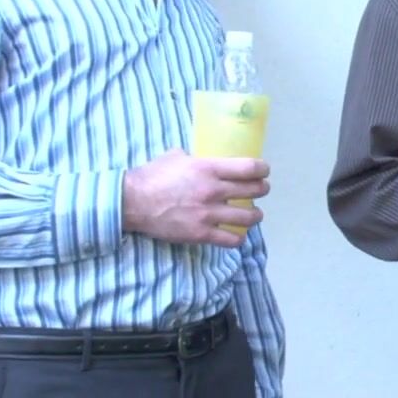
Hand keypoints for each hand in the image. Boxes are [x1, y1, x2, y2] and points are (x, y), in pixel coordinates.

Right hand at [121, 149, 270, 248]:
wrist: (133, 202)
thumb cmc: (152, 175)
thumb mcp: (175, 156)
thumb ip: (194, 157)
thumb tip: (201, 157)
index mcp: (209, 169)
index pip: (249, 168)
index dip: (262, 169)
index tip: (264, 171)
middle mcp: (213, 191)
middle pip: (253, 191)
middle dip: (262, 189)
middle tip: (261, 190)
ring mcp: (208, 214)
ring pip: (248, 218)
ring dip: (255, 215)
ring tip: (254, 214)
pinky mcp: (201, 234)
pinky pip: (230, 240)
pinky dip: (238, 237)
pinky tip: (237, 234)